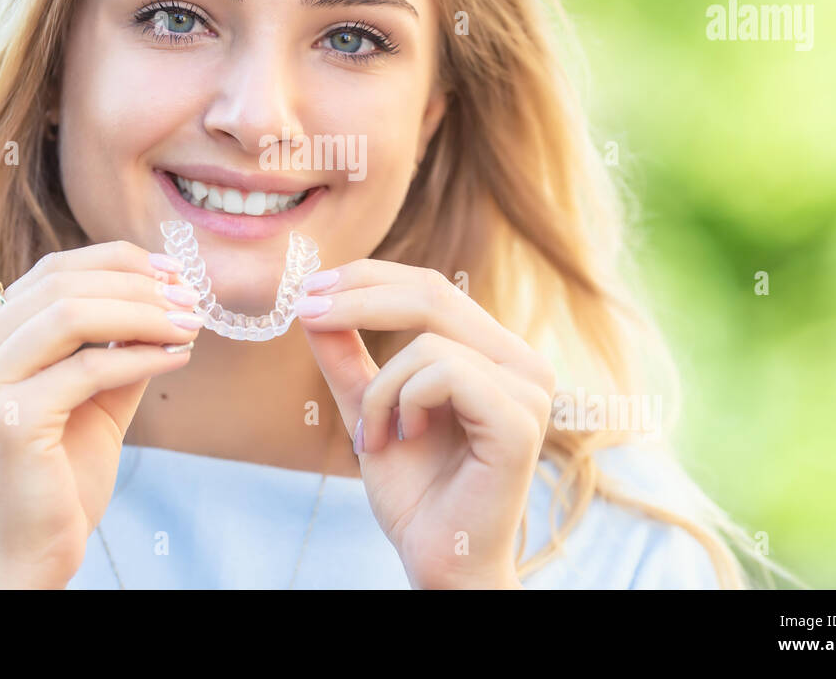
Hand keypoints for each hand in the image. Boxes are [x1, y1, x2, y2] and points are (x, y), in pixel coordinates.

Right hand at [0, 240, 202, 587]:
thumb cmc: (58, 477)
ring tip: (190, 323)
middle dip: (138, 285)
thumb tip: (168, 296)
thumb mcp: (91, 396)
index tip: (173, 272)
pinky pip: (88, 368)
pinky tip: (178, 356)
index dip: (116, 263)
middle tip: (191, 297)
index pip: (51, 272)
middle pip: (61, 284)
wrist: (28, 556)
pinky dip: (142, 356)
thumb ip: (115, 346)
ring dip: (144, 313)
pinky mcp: (7, 418)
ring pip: (72, 315)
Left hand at [295, 261, 554, 588]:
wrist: (439, 559)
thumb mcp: (368, 407)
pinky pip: (443, 372)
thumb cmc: (415, 491)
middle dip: (358, 297)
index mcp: (495, 354)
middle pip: (433, 293)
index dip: (369, 277)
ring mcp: (528, 390)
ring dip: (379, 389)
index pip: (432, 288)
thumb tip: (311, 302)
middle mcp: (522, 363)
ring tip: (373, 437)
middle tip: (307, 311)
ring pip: (428, 341)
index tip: (310, 288)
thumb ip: (346, 357)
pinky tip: (403, 439)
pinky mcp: (520, 420)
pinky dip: (403, 403)